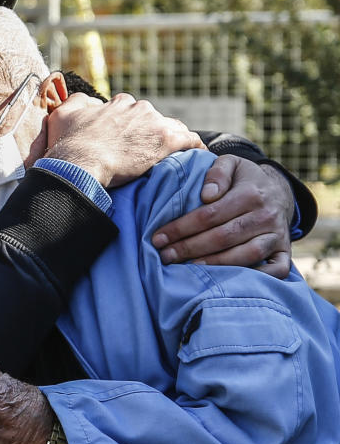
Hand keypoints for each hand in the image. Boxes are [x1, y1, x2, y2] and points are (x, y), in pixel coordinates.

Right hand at [45, 93, 204, 187]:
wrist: (80, 163)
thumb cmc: (68, 143)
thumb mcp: (62, 114)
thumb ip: (78, 102)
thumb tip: (88, 102)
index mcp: (119, 103)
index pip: (131, 111)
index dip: (128, 127)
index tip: (125, 141)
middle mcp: (139, 107)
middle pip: (152, 119)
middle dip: (148, 133)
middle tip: (141, 153)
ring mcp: (154, 123)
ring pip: (172, 128)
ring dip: (169, 140)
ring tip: (167, 158)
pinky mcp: (167, 141)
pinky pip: (191, 141)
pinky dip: (194, 147)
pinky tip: (195, 157)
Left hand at [152, 155, 294, 276]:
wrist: (279, 191)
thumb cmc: (244, 180)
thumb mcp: (231, 164)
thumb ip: (217, 172)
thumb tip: (207, 194)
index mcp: (250, 194)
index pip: (209, 215)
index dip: (181, 228)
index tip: (158, 238)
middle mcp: (266, 216)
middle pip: (222, 237)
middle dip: (189, 248)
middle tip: (165, 256)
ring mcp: (277, 236)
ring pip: (244, 255)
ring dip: (214, 264)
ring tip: (187, 268)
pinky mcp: (285, 252)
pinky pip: (274, 270)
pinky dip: (254, 277)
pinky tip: (226, 280)